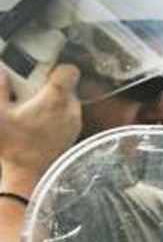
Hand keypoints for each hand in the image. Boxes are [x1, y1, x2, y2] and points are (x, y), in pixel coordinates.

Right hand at [0, 65, 81, 196]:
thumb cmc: (14, 146)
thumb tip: (1, 71)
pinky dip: (56, 113)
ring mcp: (75, 122)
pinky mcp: (74, 133)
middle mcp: (71, 109)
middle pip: (68, 85)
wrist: (30, 174)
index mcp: (55, 100)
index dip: (58, 67)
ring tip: (32, 106)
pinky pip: (68, 115)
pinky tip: (38, 120)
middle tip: (31, 89)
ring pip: (69, 100)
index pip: (70, 71)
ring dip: (53, 99)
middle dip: (50, 84)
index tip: (44, 71)